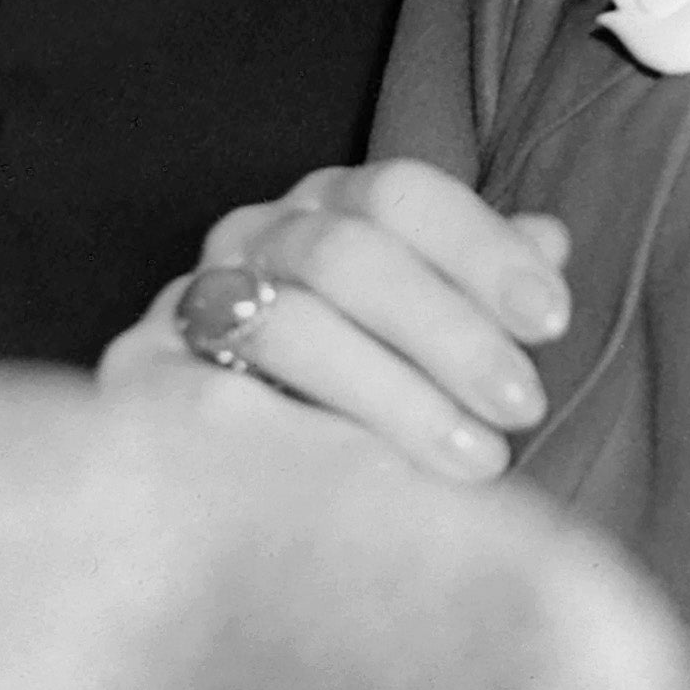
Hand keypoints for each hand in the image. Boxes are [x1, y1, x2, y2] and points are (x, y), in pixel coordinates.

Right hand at [96, 160, 573, 481]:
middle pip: (349, 256)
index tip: (553, 320)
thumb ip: (481, 289)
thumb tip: (550, 240)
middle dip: (450, 332)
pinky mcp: (136, 384)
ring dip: (395, 396)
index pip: (403, 195)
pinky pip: (221, 407)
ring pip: (290, 326)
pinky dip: (308, 442)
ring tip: (475, 463)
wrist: (212, 494)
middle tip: (523, 406)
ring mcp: (185, 304)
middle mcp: (252, 237)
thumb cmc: (359, 397)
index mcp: (331, 207)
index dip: (482, 249)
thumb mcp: (433, 337)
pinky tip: (369, 486)